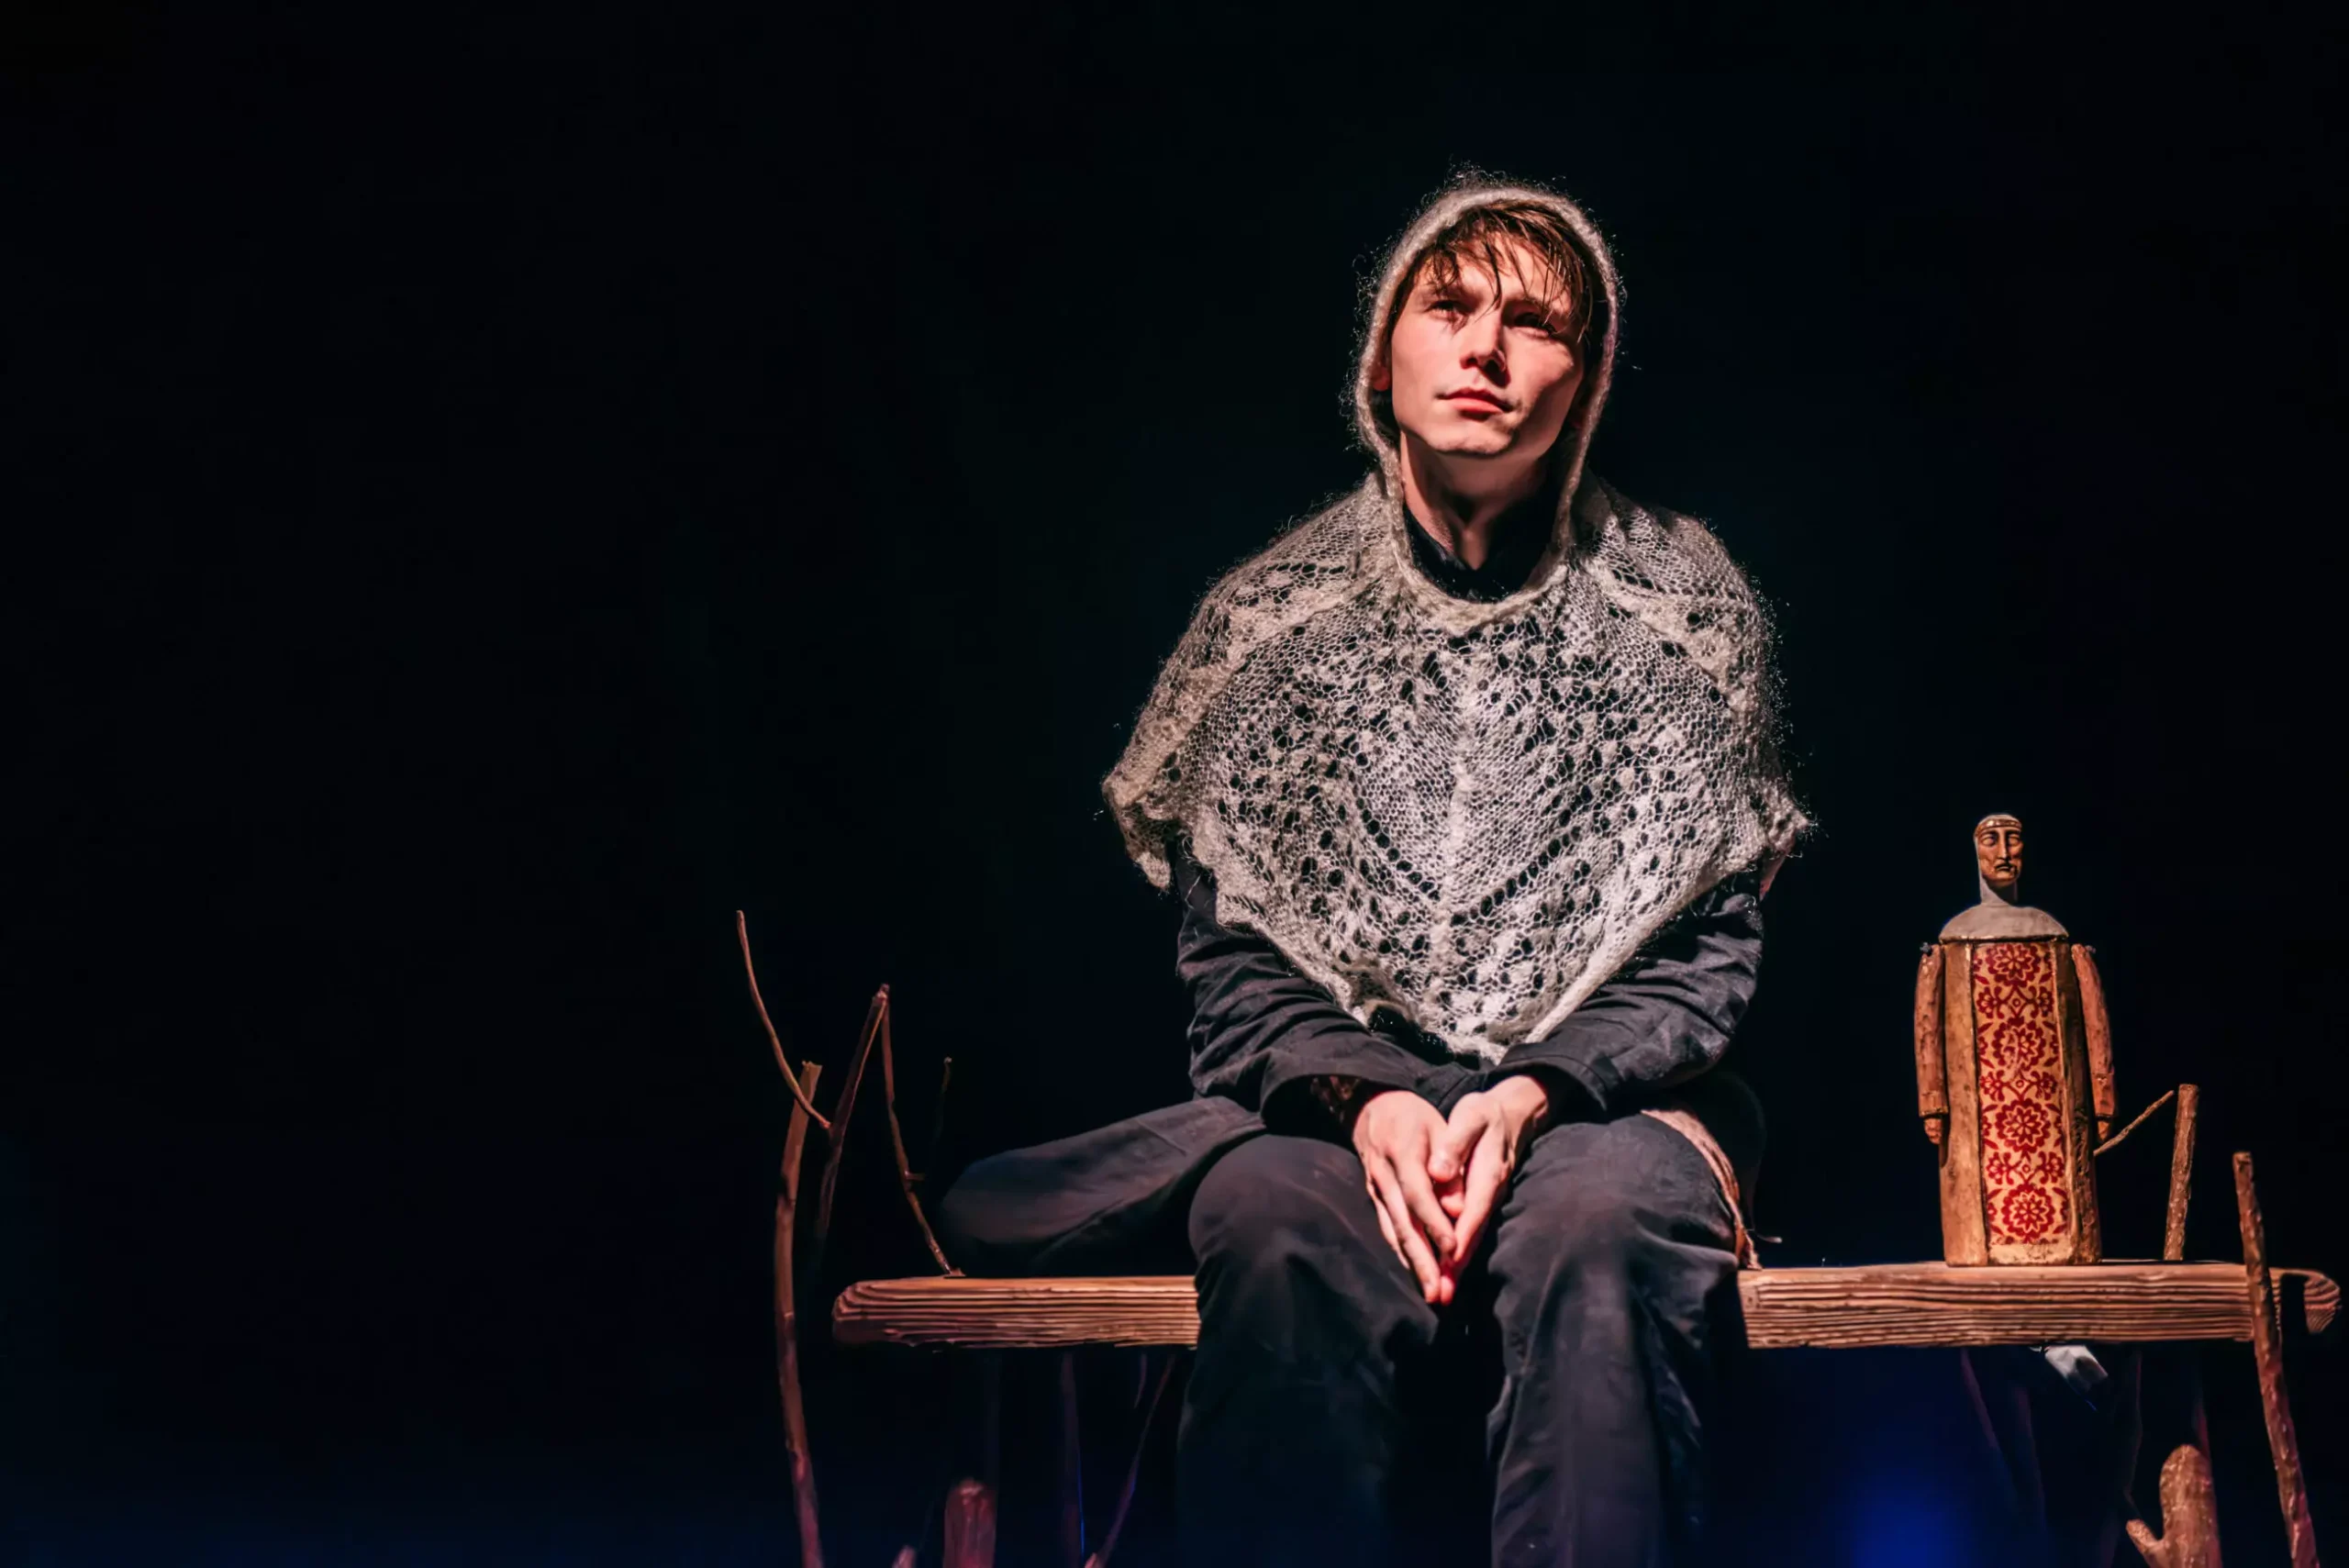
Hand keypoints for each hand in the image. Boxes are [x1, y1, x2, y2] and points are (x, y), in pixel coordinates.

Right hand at [1350, 1089, 1458, 1303]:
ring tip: (1430, 1293)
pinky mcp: (1374, 1198)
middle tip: (1437, 1291)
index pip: (1418, 1194)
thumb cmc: (1414, 1117)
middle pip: (1403, 1222)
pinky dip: (1402, 1252)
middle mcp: (1384, 1175)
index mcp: (1402, 1152)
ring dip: (1412, 1264)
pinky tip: (1415, 1273)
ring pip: (1393, 1231)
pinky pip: (1387, 1229)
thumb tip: (1459, 1207)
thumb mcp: (1438, 1127)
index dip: (1435, 1223)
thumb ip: (1451, 1164)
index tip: (1453, 1249)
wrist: (1372, 1108)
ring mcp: (1375, 1188)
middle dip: (1421, 1260)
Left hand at [1429, 1075, 1553, 1279]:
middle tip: (1441, 1295)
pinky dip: (1459, 1253)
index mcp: (1487, 1174)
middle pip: (1473, 1234)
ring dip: (1457, 1266)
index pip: (1472, 1212)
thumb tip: (1439, 1171)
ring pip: (1472, 1237)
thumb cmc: (1484, 1114)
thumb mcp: (1469, 1118)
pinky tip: (1447, 1271)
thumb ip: (1455, 1144)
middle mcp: (1490, 1193)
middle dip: (1457, 1265)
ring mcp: (1488, 1201)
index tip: (1447, 1263)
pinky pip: (1470, 1231)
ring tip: (1442, 1294)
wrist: (1510, 1114)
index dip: (1460, 1239)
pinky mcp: (1482, 1203)